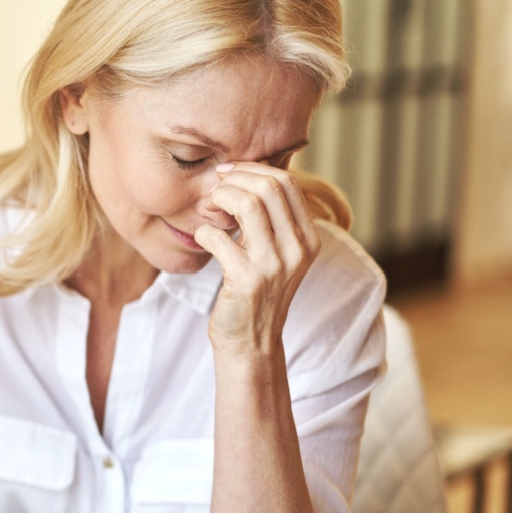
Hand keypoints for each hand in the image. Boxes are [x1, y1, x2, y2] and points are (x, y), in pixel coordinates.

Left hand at [194, 162, 321, 361]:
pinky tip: (203, 240)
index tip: (228, 173)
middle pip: (269, 186)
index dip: (253, 169)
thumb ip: (271, 222)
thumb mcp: (276, 255)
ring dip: (219, 199)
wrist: (252, 343)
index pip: (287, 183)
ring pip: (248, 204)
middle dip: (234, 179)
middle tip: (213, 190)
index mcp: (308, 238)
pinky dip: (203, 232)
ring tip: (208, 211)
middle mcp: (297, 249)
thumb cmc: (256, 294)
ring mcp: (274, 264)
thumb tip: (246, 178)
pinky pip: (218, 236)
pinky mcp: (246, 279)